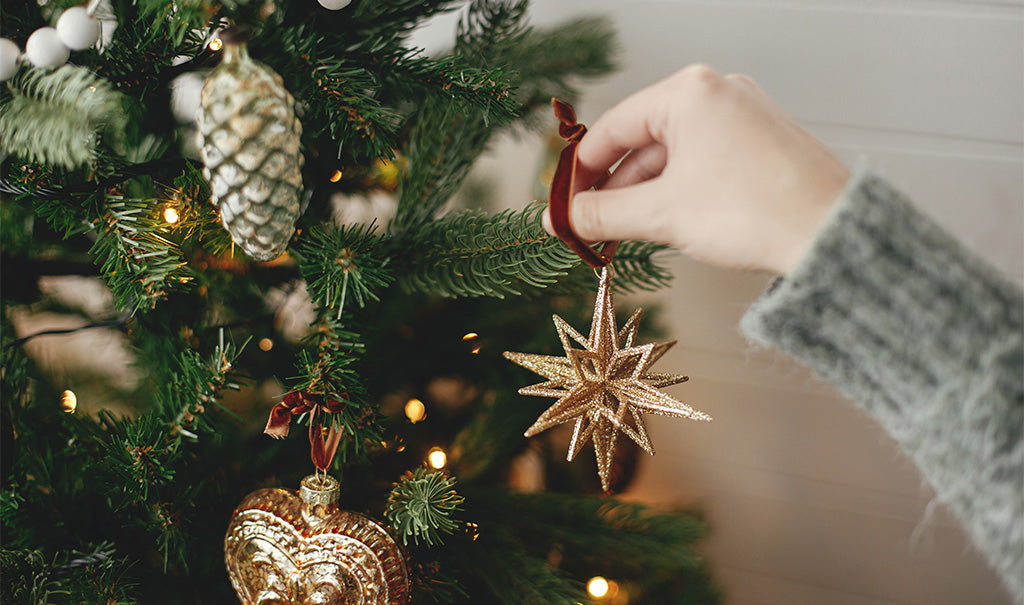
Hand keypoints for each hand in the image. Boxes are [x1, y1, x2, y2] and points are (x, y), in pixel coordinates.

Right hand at [542, 65, 849, 274]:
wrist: (832, 235)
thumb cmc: (753, 213)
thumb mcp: (662, 214)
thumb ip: (602, 213)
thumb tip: (561, 219)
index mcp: (688, 92)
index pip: (612, 128)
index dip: (579, 172)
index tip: (563, 205)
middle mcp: (717, 91)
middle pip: (642, 140)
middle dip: (614, 188)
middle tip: (590, 227)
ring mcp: (744, 114)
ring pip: (674, 154)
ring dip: (646, 193)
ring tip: (627, 234)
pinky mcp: (761, 140)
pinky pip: (703, 160)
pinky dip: (679, 189)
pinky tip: (668, 222)